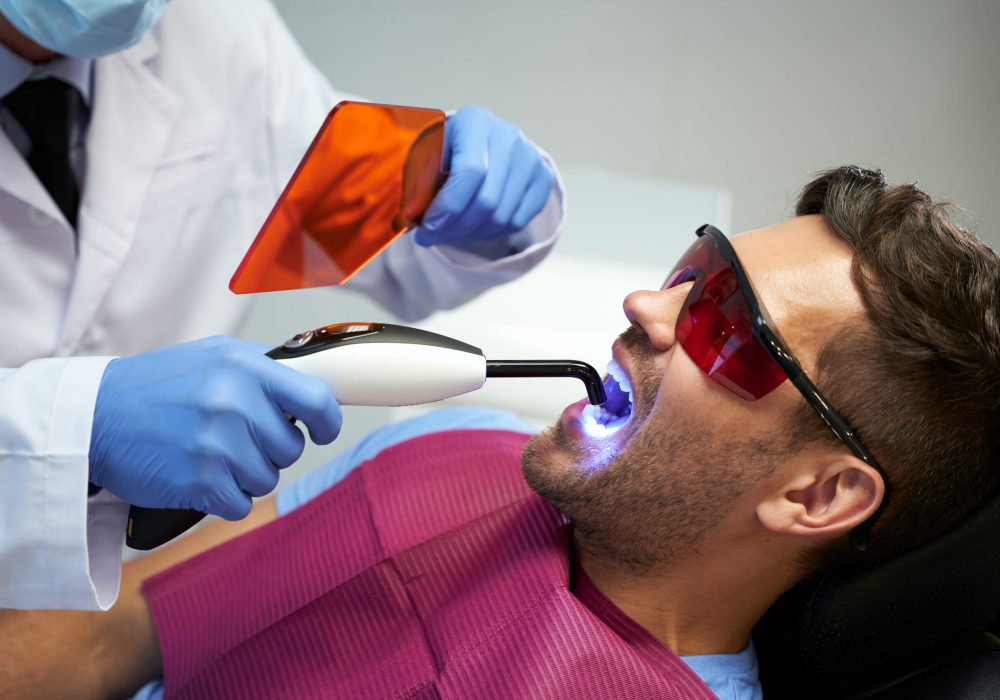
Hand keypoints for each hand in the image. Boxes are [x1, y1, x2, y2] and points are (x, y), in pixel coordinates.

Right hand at [88, 337, 341, 519]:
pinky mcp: (202, 481)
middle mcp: (235, 402)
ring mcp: (218, 443)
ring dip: (245, 474)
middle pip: (291, 447)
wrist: (93, 417)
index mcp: (245, 366)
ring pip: (268, 478)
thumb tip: (313, 385)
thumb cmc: (156, 387)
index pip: (316, 398)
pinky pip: (241, 504)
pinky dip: (224, 497)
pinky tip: (200, 475)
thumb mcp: (213, 356)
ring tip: (211, 453)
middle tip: (234, 437)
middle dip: (269, 448)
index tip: (322, 431)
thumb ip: (263, 369)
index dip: (327, 421)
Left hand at [413, 106, 554, 246]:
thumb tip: (411, 220)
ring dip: (470, 235)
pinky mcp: (543, 178)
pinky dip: (491, 233)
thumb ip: (417, 188)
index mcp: (474, 121)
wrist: (478, 143)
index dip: (447, 207)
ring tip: (450, 234)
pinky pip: (518, 222)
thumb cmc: (444, 151)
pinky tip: (473, 228)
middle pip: (487, 200)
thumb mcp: (423, 161)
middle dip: (455, 228)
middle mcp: (508, 136)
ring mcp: (530, 157)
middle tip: (432, 238)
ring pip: (502, 217)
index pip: (469, 172)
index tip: (426, 228)